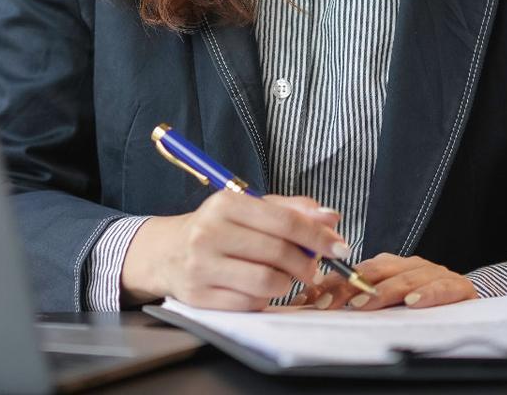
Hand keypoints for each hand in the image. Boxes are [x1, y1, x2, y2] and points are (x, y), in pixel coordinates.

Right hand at [121, 192, 346, 310]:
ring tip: (285, 276)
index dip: (318, 235)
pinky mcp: (200, 297)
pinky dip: (264, 299)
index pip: (284, 221)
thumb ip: (291, 209)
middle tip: (314, 266)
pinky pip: (249, 304)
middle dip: (306, 262)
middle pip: (278, 253)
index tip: (340, 246)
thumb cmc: (217, 227)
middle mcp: (210, 233)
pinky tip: (260, 288)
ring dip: (286, 283)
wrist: (167, 252)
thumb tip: (330, 217)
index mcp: (226, 204)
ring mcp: (202, 267)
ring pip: (266, 282)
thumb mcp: (248, 207)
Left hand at [290, 252, 477, 310]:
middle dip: (348, 287)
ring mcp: (432, 274)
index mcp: (390, 265)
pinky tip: (413, 304)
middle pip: (375, 273)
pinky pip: (440, 289)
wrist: (469, 296)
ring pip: (404, 280)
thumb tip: (319, 306)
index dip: (332, 284)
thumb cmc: (424, 297)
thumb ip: (361, 299)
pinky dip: (426, 295)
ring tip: (362, 303)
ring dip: (382, 292)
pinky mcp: (456, 286)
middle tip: (327, 303)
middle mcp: (408, 265)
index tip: (309, 300)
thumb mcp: (390, 298)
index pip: (355, 271)